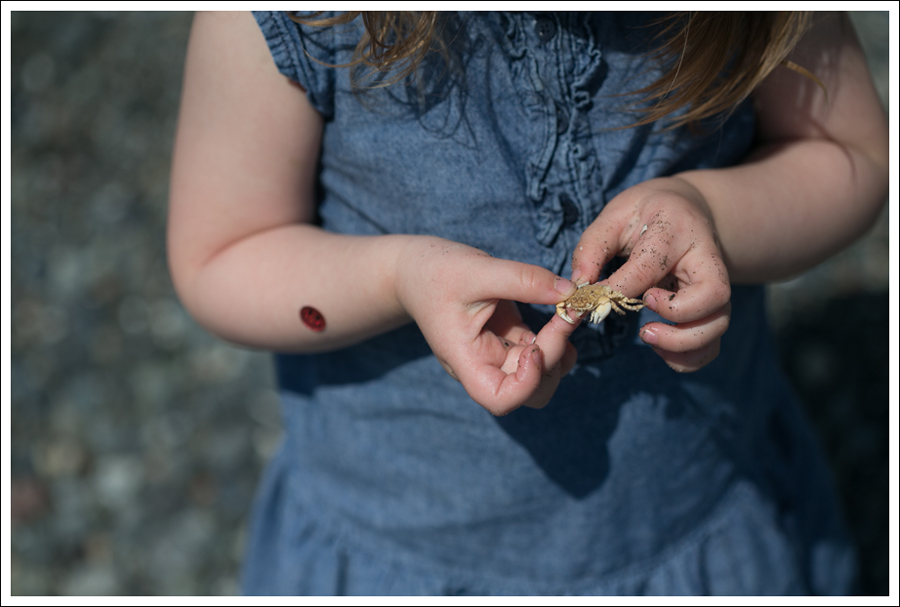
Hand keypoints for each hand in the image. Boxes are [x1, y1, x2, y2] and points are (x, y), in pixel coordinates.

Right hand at [395, 237, 578, 414]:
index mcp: (465, 359)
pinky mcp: (508, 339)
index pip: (499, 398)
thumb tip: (570, 291)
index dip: (526, 383)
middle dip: (553, 360)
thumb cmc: (434, 272)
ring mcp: (497, 354)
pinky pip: (541, 352)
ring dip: (560, 353)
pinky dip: (557, 337)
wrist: (413, 271)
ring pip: (540, 377)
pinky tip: (561, 311)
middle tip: (565, 316)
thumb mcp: (476, 269)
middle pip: (529, 393)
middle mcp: (483, 365)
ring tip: (567, 315)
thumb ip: (523, 280)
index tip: (535, 347)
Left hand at [571, 177, 730, 371]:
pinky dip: (688, 358)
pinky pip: (711, 343)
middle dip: (676, 317)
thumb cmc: (646, 212)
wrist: (689, 209)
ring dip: (682, 344)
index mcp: (674, 230)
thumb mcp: (615, 215)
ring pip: (717, 325)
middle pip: (712, 296)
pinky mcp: (713, 308)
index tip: (596, 297)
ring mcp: (715, 286)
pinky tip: (660, 349)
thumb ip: (593, 247)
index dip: (621, 289)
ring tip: (647, 336)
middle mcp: (706, 259)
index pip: (651, 265)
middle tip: (642, 319)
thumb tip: (579, 287)